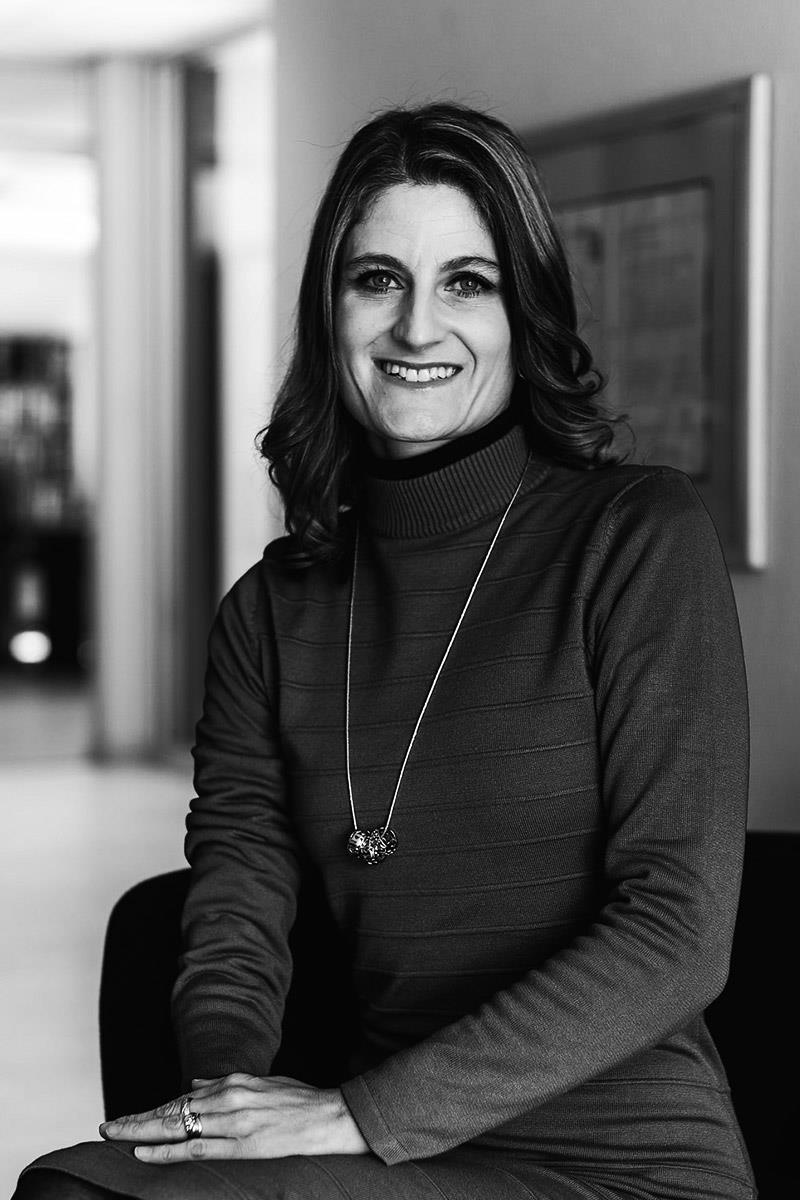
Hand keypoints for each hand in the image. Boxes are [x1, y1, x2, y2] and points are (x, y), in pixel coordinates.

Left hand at [99, 1074, 368, 1162]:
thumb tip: (194, 1087)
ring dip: (143, 1134)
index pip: (181, 1099)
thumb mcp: (262, 1083)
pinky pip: (196, 1149)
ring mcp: (234, 1121)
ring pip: (177, 1128)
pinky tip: (146, 1153)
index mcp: (233, 1082)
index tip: (128, 1118)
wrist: (331, 1115)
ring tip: (116, 1138)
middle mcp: (228, 1097)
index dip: (152, 1110)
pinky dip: (167, 1152)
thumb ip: (226, 1084)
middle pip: (171, 1111)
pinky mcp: (242, 1144)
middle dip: (136, 1120)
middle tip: (107, 1127)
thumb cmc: (300, 1101)